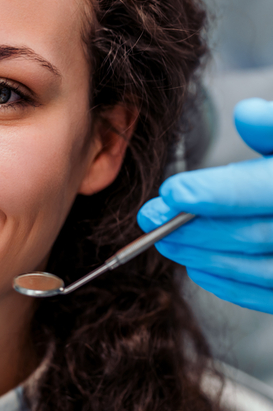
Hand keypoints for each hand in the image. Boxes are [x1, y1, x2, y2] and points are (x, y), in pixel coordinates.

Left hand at [138, 98, 272, 312]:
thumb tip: (246, 114)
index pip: (260, 190)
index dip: (214, 193)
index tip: (169, 191)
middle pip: (251, 234)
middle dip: (193, 228)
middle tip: (149, 217)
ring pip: (259, 269)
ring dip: (204, 257)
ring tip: (164, 241)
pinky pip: (272, 296)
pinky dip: (232, 285)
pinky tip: (199, 267)